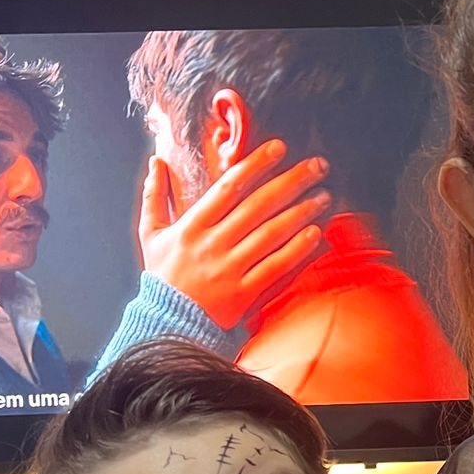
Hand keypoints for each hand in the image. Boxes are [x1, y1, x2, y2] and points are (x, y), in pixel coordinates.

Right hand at [138, 139, 330, 330]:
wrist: (169, 325)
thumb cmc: (164, 277)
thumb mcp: (151, 234)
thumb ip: (154, 196)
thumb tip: (155, 161)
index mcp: (191, 226)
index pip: (228, 188)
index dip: (255, 165)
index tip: (278, 148)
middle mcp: (213, 244)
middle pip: (257, 206)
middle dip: (290, 182)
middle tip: (317, 166)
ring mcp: (230, 269)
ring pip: (271, 234)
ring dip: (300, 212)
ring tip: (323, 196)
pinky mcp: (244, 292)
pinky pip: (275, 266)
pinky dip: (296, 249)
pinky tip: (315, 233)